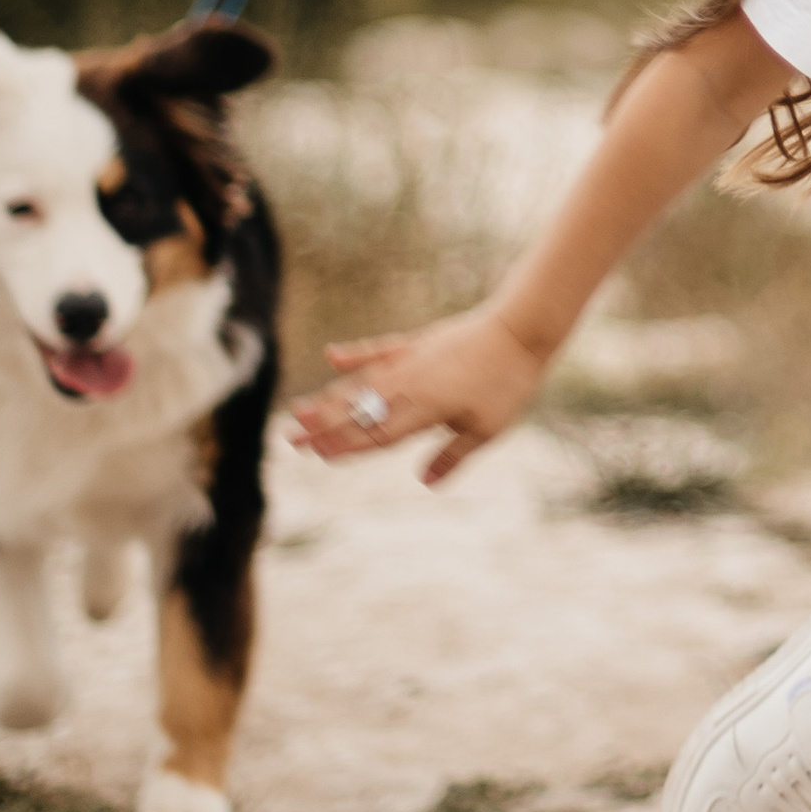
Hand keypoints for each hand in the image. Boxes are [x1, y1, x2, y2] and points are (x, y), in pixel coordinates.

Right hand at [291, 310, 546, 486]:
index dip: (346, 446)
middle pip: (359, 410)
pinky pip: (379, 349)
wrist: (521, 328)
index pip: (376, 433)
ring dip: (329, 397)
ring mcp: (410, 360)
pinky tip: (332, 355)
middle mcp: (409, 385)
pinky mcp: (417, 343)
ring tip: (299, 408)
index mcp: (424, 410)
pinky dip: (355, 353)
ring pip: (361, 383)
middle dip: (323, 426)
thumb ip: (453, 455)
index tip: (317, 454)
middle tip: (289, 438)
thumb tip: (425, 483)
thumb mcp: (487, 429)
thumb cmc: (509, 382)